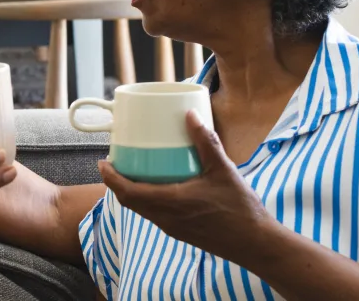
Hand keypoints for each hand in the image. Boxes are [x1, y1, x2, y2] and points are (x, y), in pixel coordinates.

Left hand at [98, 110, 275, 263]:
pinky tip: (157, 188)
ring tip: (132, 172)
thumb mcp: (223, 169)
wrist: (255, 243)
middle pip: (130, 201)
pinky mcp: (181, 232)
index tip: (102, 163)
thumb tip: (190, 115)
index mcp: (170, 202)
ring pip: (141, 210)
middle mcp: (166, 218)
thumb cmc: (240, 208)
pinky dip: (146, 201)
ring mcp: (172, 228)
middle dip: (117, 183)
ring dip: (131, 192)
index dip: (110, 178)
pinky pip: (154, 215)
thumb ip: (205, 141)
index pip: (128, 192)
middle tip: (114, 163)